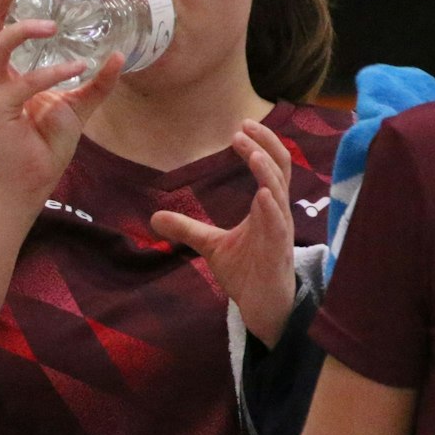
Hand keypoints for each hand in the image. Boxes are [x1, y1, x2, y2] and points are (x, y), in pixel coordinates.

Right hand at [0, 0, 122, 201]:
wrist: (35, 182)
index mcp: (7, 71)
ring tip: (52, 27)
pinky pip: (24, 84)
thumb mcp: (79, 105)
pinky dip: (51, 73)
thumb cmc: (48, 144)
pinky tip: (76, 68)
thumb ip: (97, 81)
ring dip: (22, 30)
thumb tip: (121, 54)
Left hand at [150, 120, 297, 344]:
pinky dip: (271, 210)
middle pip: (280, 170)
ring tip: (252, 154)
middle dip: (265, 147)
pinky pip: (278, 227)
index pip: (270, 166)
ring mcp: (280, 232)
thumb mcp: (211, 245)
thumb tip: (154, 218)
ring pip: (280, 194)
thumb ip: (188, 229)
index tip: (240, 127)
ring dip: (267, 172)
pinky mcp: (278, 253)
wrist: (263, 307)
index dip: (260, 145)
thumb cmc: (247, 272)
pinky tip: (262, 195)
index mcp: (266, 207)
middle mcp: (277, 213)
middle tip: (244, 127)